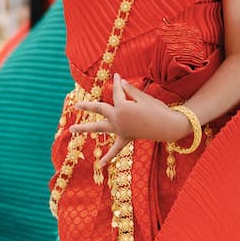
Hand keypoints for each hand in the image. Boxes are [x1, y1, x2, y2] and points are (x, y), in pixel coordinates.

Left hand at [68, 74, 190, 170]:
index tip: (116, 76)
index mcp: (122, 107)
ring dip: (85, 128)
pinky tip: (101, 164)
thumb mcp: (144, 97)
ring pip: (99, 128)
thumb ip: (130, 90)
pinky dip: (109, 157)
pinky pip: (116, 149)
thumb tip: (120, 83)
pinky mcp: (126, 137)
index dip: (116, 83)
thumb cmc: (157, 109)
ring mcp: (120, 130)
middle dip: (87, 106)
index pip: (116, 92)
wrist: (168, 126)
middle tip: (76, 105)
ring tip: (71, 129)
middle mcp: (118, 119)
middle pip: (99, 110)